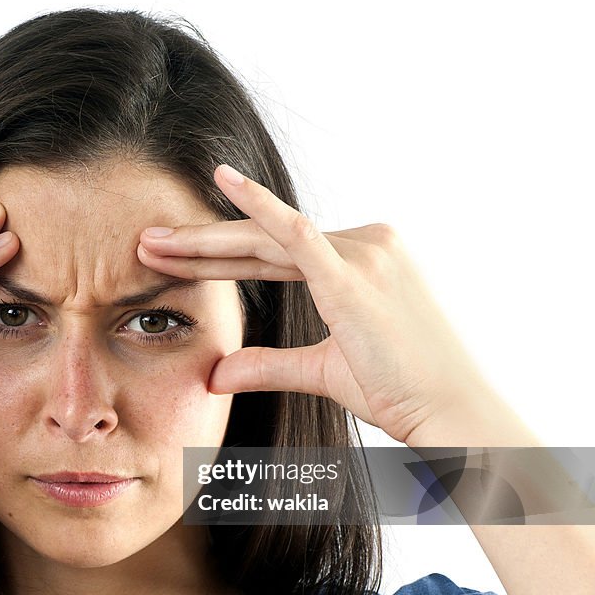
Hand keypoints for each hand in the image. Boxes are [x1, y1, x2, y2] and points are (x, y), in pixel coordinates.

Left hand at [137, 164, 491, 445]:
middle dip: (198, 245)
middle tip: (145, 242)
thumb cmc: (399, 391)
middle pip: (261, 242)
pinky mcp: (357, 270)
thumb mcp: (320, 371)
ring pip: (265, 239)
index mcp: (356, 263)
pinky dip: (258, 207)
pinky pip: (298, 231)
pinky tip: (224, 183)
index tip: (168, 260)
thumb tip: (216, 374)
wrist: (448, 411)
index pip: (270, 256)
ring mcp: (363, 251)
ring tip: (153, 241)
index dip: (216, 258)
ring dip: (204, 242)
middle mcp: (363, 245)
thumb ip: (268, 365)